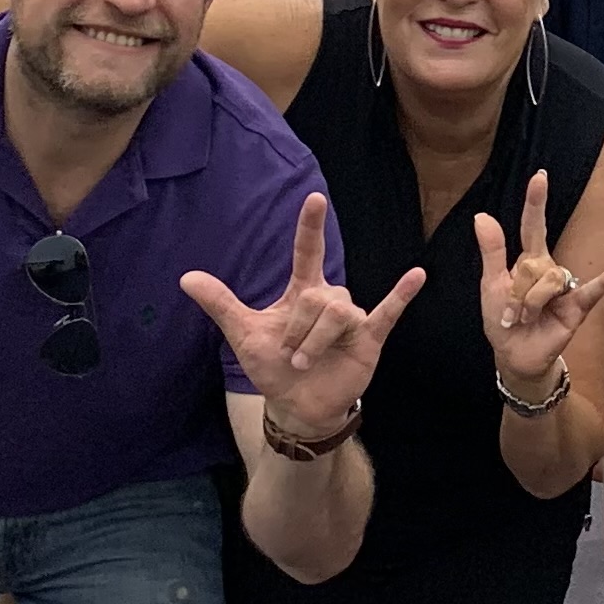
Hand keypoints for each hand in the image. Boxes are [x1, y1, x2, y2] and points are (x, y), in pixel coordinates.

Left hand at [183, 194, 422, 438]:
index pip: (307, 251)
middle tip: (290, 355)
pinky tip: (417, 276)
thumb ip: (221, 304)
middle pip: (316, 297)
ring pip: (336, 313)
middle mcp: (330, 299)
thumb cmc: (274, 367)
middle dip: (298, 329)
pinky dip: (402, 295)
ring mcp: (351, 317)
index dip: (310, 226)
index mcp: (303, 292)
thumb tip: (186, 277)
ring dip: (314, 342)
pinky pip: (387, 312)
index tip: (314, 197)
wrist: (295, 405)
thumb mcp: (244, 334)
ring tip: (304, 363)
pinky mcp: (369, 338)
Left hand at [476, 168, 603, 388]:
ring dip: (529, 304)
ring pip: (548, 281)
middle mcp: (550, 269)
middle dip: (515, 292)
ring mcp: (566, 287)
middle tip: (509, 314)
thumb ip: (491, 250)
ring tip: (524, 320)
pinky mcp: (577, 307)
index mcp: (528, 261)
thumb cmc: (503, 320)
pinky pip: (592, 290)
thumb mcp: (490, 285)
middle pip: (533, 264)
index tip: (540, 176)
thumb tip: (482, 215)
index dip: (536, 202)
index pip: (534, 226)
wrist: (514, 356)